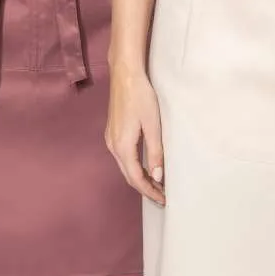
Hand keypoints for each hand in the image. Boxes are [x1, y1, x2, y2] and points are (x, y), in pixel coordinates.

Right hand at [105, 64, 164, 204]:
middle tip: (162, 196)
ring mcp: (110, 139)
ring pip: (125, 167)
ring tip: (156, 184)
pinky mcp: (113, 132)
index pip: (136, 178)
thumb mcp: (153, 125)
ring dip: (139, 178)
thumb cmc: (141, 97)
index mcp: (122, 147)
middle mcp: (112, 146)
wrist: (125, 75)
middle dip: (145, 188)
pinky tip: (145, 166)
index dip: (150, 191)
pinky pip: (122, 157)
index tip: (163, 200)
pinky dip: (134, 166)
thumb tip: (157, 176)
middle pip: (128, 175)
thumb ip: (155, 152)